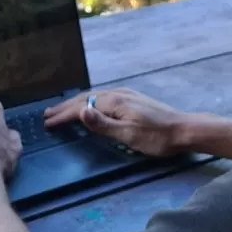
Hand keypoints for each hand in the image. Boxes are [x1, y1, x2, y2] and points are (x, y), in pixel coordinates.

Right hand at [43, 87, 187, 155]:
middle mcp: (117, 94)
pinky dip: (88, 102)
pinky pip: (101, 97)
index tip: (47, 122)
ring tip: (62, 110)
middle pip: (85, 98)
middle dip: (64, 107)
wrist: (184, 129)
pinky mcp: (131, 99)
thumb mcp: (129, 135)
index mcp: (114, 102)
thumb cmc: (156, 137)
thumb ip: (103, 124)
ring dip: (75, 104)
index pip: (81, 107)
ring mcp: (125, 94)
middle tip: (47, 115)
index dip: (63, 115)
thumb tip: (80, 110)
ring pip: (93, 96)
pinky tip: (89, 107)